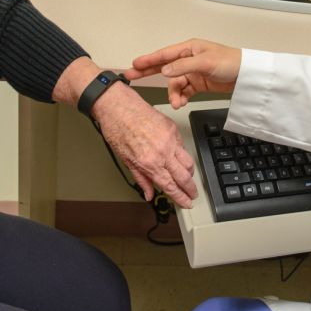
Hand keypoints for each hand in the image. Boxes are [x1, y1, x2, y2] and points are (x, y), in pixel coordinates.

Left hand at [92, 82, 198, 207]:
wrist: (119, 107)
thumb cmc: (117, 130)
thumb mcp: (126, 160)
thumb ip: (141, 179)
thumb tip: (149, 194)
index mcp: (149, 163)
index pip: (171, 186)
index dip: (181, 198)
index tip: (187, 203)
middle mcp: (163, 152)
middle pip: (184, 177)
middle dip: (190, 189)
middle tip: (192, 194)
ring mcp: (170, 140)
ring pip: (189, 162)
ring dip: (190, 173)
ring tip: (187, 178)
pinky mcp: (173, 128)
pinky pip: (183, 147)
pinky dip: (183, 156)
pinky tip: (178, 159)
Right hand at [125, 38, 241, 108]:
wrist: (247, 75)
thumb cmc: (230, 62)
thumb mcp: (205, 62)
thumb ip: (183, 67)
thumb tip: (164, 71)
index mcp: (189, 48)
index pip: (164, 55)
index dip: (149, 60)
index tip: (134, 64)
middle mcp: (189, 59)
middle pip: (164, 66)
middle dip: (149, 72)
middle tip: (131, 76)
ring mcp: (193, 72)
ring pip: (175, 83)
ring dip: (173, 93)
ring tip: (176, 103)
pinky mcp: (199, 83)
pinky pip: (184, 91)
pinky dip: (181, 97)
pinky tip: (181, 102)